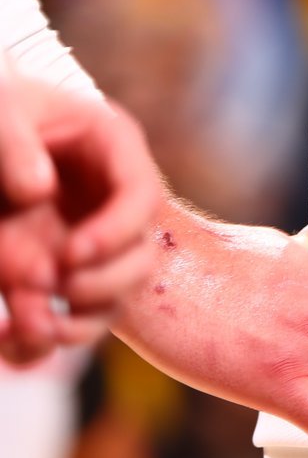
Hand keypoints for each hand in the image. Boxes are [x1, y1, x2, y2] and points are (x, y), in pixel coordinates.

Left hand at [0, 75, 162, 363]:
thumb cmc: (3, 113)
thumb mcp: (2, 111)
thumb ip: (14, 145)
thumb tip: (40, 192)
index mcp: (112, 151)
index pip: (143, 198)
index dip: (116, 233)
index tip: (68, 255)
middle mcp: (109, 205)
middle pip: (141, 260)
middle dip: (101, 286)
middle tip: (51, 285)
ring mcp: (86, 247)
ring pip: (110, 304)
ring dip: (74, 326)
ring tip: (25, 323)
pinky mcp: (55, 280)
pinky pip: (62, 327)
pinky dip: (34, 346)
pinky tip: (3, 334)